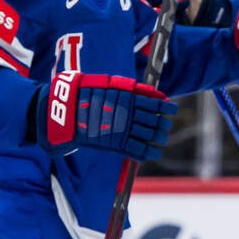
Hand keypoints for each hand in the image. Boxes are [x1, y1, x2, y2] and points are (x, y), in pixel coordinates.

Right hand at [37, 71, 175, 162]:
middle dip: (162, 125)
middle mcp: (128, 115)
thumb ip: (134, 89)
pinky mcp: (114, 143)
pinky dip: (148, 153)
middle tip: (165, 126)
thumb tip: (158, 94)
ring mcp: (122, 130)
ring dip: (158, 138)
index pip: (155, 105)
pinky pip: (137, 150)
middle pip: (155, 122)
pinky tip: (154, 153)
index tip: (172, 109)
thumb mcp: (111, 85)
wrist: (65, 109)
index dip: (166, 108)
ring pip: (149, 136)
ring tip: (161, 138)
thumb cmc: (87, 93)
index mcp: (128, 99)